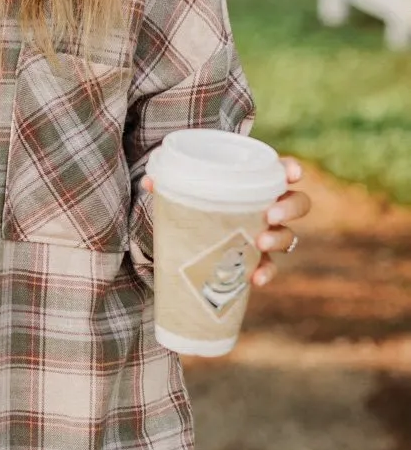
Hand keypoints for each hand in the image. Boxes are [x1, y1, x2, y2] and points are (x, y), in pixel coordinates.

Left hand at [141, 154, 309, 288]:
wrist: (193, 232)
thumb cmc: (197, 200)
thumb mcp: (184, 189)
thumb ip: (170, 183)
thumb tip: (151, 182)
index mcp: (255, 182)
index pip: (282, 171)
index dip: (292, 170)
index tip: (292, 175)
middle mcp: (269, 207)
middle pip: (298, 203)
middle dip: (289, 208)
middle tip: (269, 215)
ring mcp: (266, 234)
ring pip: (288, 236)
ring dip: (279, 239)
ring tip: (260, 243)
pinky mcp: (257, 259)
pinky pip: (270, 267)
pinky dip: (266, 272)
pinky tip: (255, 279)